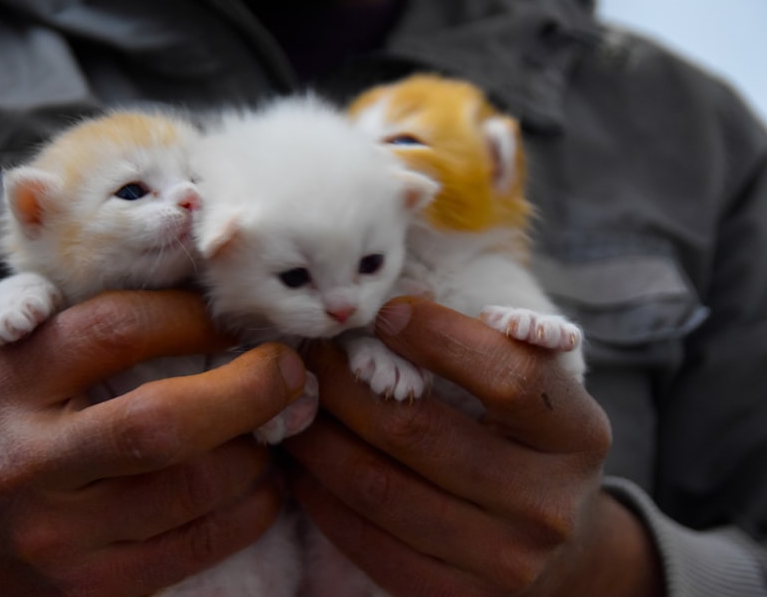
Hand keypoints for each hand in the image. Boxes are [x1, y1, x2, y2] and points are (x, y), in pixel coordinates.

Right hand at [0, 290, 306, 595]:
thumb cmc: (8, 437)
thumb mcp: (19, 373)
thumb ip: (90, 336)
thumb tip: (212, 303)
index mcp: (6, 384)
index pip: (116, 331)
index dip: (193, 317)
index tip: (235, 315)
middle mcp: (25, 462)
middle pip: (162, 421)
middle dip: (248, 389)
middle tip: (290, 370)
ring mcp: (58, 536)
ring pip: (194, 488)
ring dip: (258, 451)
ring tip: (277, 426)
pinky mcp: (94, 588)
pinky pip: (200, 544)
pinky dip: (251, 507)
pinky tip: (263, 483)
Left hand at [284, 297, 663, 596]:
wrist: (559, 549)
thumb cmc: (528, 443)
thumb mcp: (538, 392)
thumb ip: (487, 347)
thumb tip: (391, 313)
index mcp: (576, 434)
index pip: (509, 377)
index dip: (439, 337)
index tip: (387, 314)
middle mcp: (546, 504)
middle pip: (419, 432)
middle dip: (347, 385)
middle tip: (313, 357)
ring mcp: (503, 561)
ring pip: (378, 487)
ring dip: (319, 439)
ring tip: (297, 406)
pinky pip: (366, 541)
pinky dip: (322, 497)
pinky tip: (304, 464)